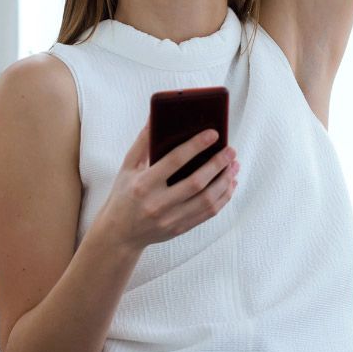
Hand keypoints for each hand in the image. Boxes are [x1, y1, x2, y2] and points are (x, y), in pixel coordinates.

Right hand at [94, 122, 239, 252]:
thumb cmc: (124, 195)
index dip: (196, 146)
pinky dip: (224, 197)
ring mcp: (170, 219)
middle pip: (196, 182)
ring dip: (225, 181)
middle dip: (217, 164)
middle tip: (231, 150)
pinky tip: (230, 183)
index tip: (213, 133)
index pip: (174, 161)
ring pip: (207, 200)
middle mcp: (157, 204)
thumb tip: (156, 116)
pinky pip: (209, 213)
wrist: (119, 235)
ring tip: (234, 165)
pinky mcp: (180, 228)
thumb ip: (143, 142)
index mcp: (143, 185)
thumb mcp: (128, 167)